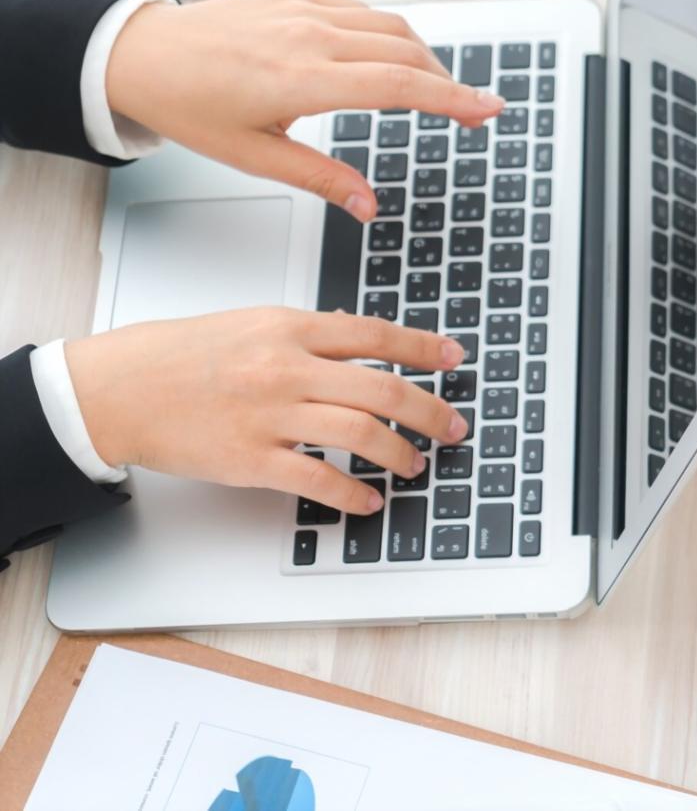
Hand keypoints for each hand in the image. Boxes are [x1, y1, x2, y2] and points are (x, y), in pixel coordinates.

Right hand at [65, 308, 470, 514]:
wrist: (117, 389)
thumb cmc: (179, 355)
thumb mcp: (250, 323)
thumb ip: (307, 334)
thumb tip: (359, 339)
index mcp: (289, 328)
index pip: (375, 335)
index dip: (423, 348)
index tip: (453, 358)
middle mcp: (286, 368)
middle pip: (383, 390)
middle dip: (430, 411)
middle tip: (454, 426)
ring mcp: (270, 416)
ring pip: (361, 435)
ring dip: (401, 454)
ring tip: (416, 464)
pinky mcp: (252, 460)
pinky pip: (319, 480)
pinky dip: (353, 493)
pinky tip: (368, 499)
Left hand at [105, 0, 505, 221]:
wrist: (139, 53)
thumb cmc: (189, 105)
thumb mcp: (253, 156)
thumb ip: (320, 178)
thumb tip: (368, 205)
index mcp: (301, 81)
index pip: (400, 87)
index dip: (454, 99)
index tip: (489, 109)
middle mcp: (309, 37)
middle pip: (408, 54)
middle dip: (450, 83)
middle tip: (472, 111)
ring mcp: (303, 9)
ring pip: (391, 27)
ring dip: (424, 58)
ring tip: (436, 89)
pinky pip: (360, 9)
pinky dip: (389, 33)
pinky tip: (392, 56)